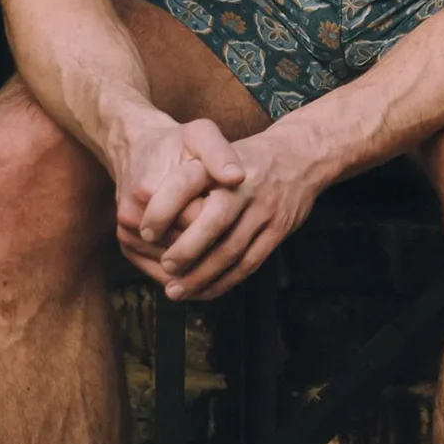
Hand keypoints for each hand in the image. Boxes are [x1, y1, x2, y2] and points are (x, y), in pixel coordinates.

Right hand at [111, 114, 245, 283]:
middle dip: (214, 250)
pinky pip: (157, 270)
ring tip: (229, 261)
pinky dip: (181, 273)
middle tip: (243, 249)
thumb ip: (220, 153)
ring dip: (198, 269)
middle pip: (185, 248)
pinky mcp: (125, 245)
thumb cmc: (176, 142)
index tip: (247, 224)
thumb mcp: (201, 134)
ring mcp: (126, 233)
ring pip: (171, 265)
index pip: (198, 222)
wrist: (135, 149)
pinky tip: (206, 266)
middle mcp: (134, 216)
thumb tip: (238, 177)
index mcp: (152, 189)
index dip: (225, 225)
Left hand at [147, 126, 330, 301]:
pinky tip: (206, 291)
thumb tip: (142, 214)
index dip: (163, 209)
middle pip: (215, 221)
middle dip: (186, 250)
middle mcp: (246, 186)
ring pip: (232, 249)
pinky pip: (251, 262)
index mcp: (221, 163)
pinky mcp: (280, 228)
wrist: (301, 154)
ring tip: (176, 290)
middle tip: (165, 267)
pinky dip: (226, 281)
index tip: (145, 232)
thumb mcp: (215, 152)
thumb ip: (187, 179)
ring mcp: (266, 208)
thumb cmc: (244, 160)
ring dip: (202, 275)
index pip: (187, 184)